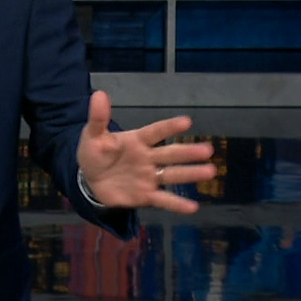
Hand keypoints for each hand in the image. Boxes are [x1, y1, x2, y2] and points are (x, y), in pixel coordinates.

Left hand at [76, 91, 216, 214]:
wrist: (90, 180)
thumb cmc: (96, 153)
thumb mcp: (93, 135)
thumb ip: (98, 118)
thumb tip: (99, 94)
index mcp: (137, 140)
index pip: (155, 132)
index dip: (169, 127)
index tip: (187, 122)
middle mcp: (148, 157)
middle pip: (170, 154)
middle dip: (188, 152)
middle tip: (208, 149)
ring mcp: (149, 177)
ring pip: (172, 175)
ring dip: (190, 174)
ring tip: (210, 171)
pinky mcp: (146, 195)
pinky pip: (163, 200)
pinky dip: (177, 204)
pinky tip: (193, 207)